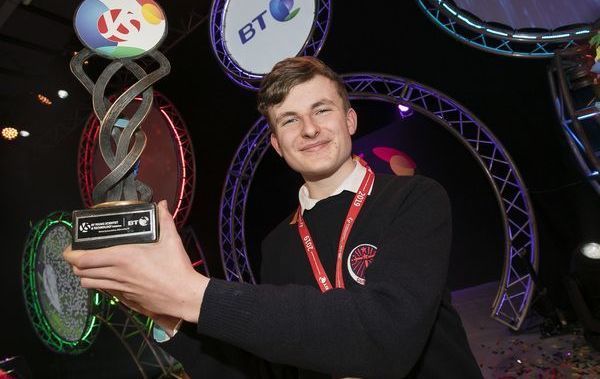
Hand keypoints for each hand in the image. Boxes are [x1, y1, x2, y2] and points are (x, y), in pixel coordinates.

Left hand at [64, 200, 208, 322]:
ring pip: (88, 283)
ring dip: (84, 274)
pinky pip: (104, 291)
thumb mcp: (171, 240)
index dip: (71, 254)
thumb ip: (164, 220)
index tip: (71, 247)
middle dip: (75, 263)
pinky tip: (108, 277)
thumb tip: (162, 205)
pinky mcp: (125, 299)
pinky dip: (99, 284)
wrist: (183, 296)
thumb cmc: (176, 268)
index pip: (84, 259)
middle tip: (79, 254)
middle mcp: (116, 273)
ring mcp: (119, 288)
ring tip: (89, 266)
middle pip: (81, 272)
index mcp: (123, 257)